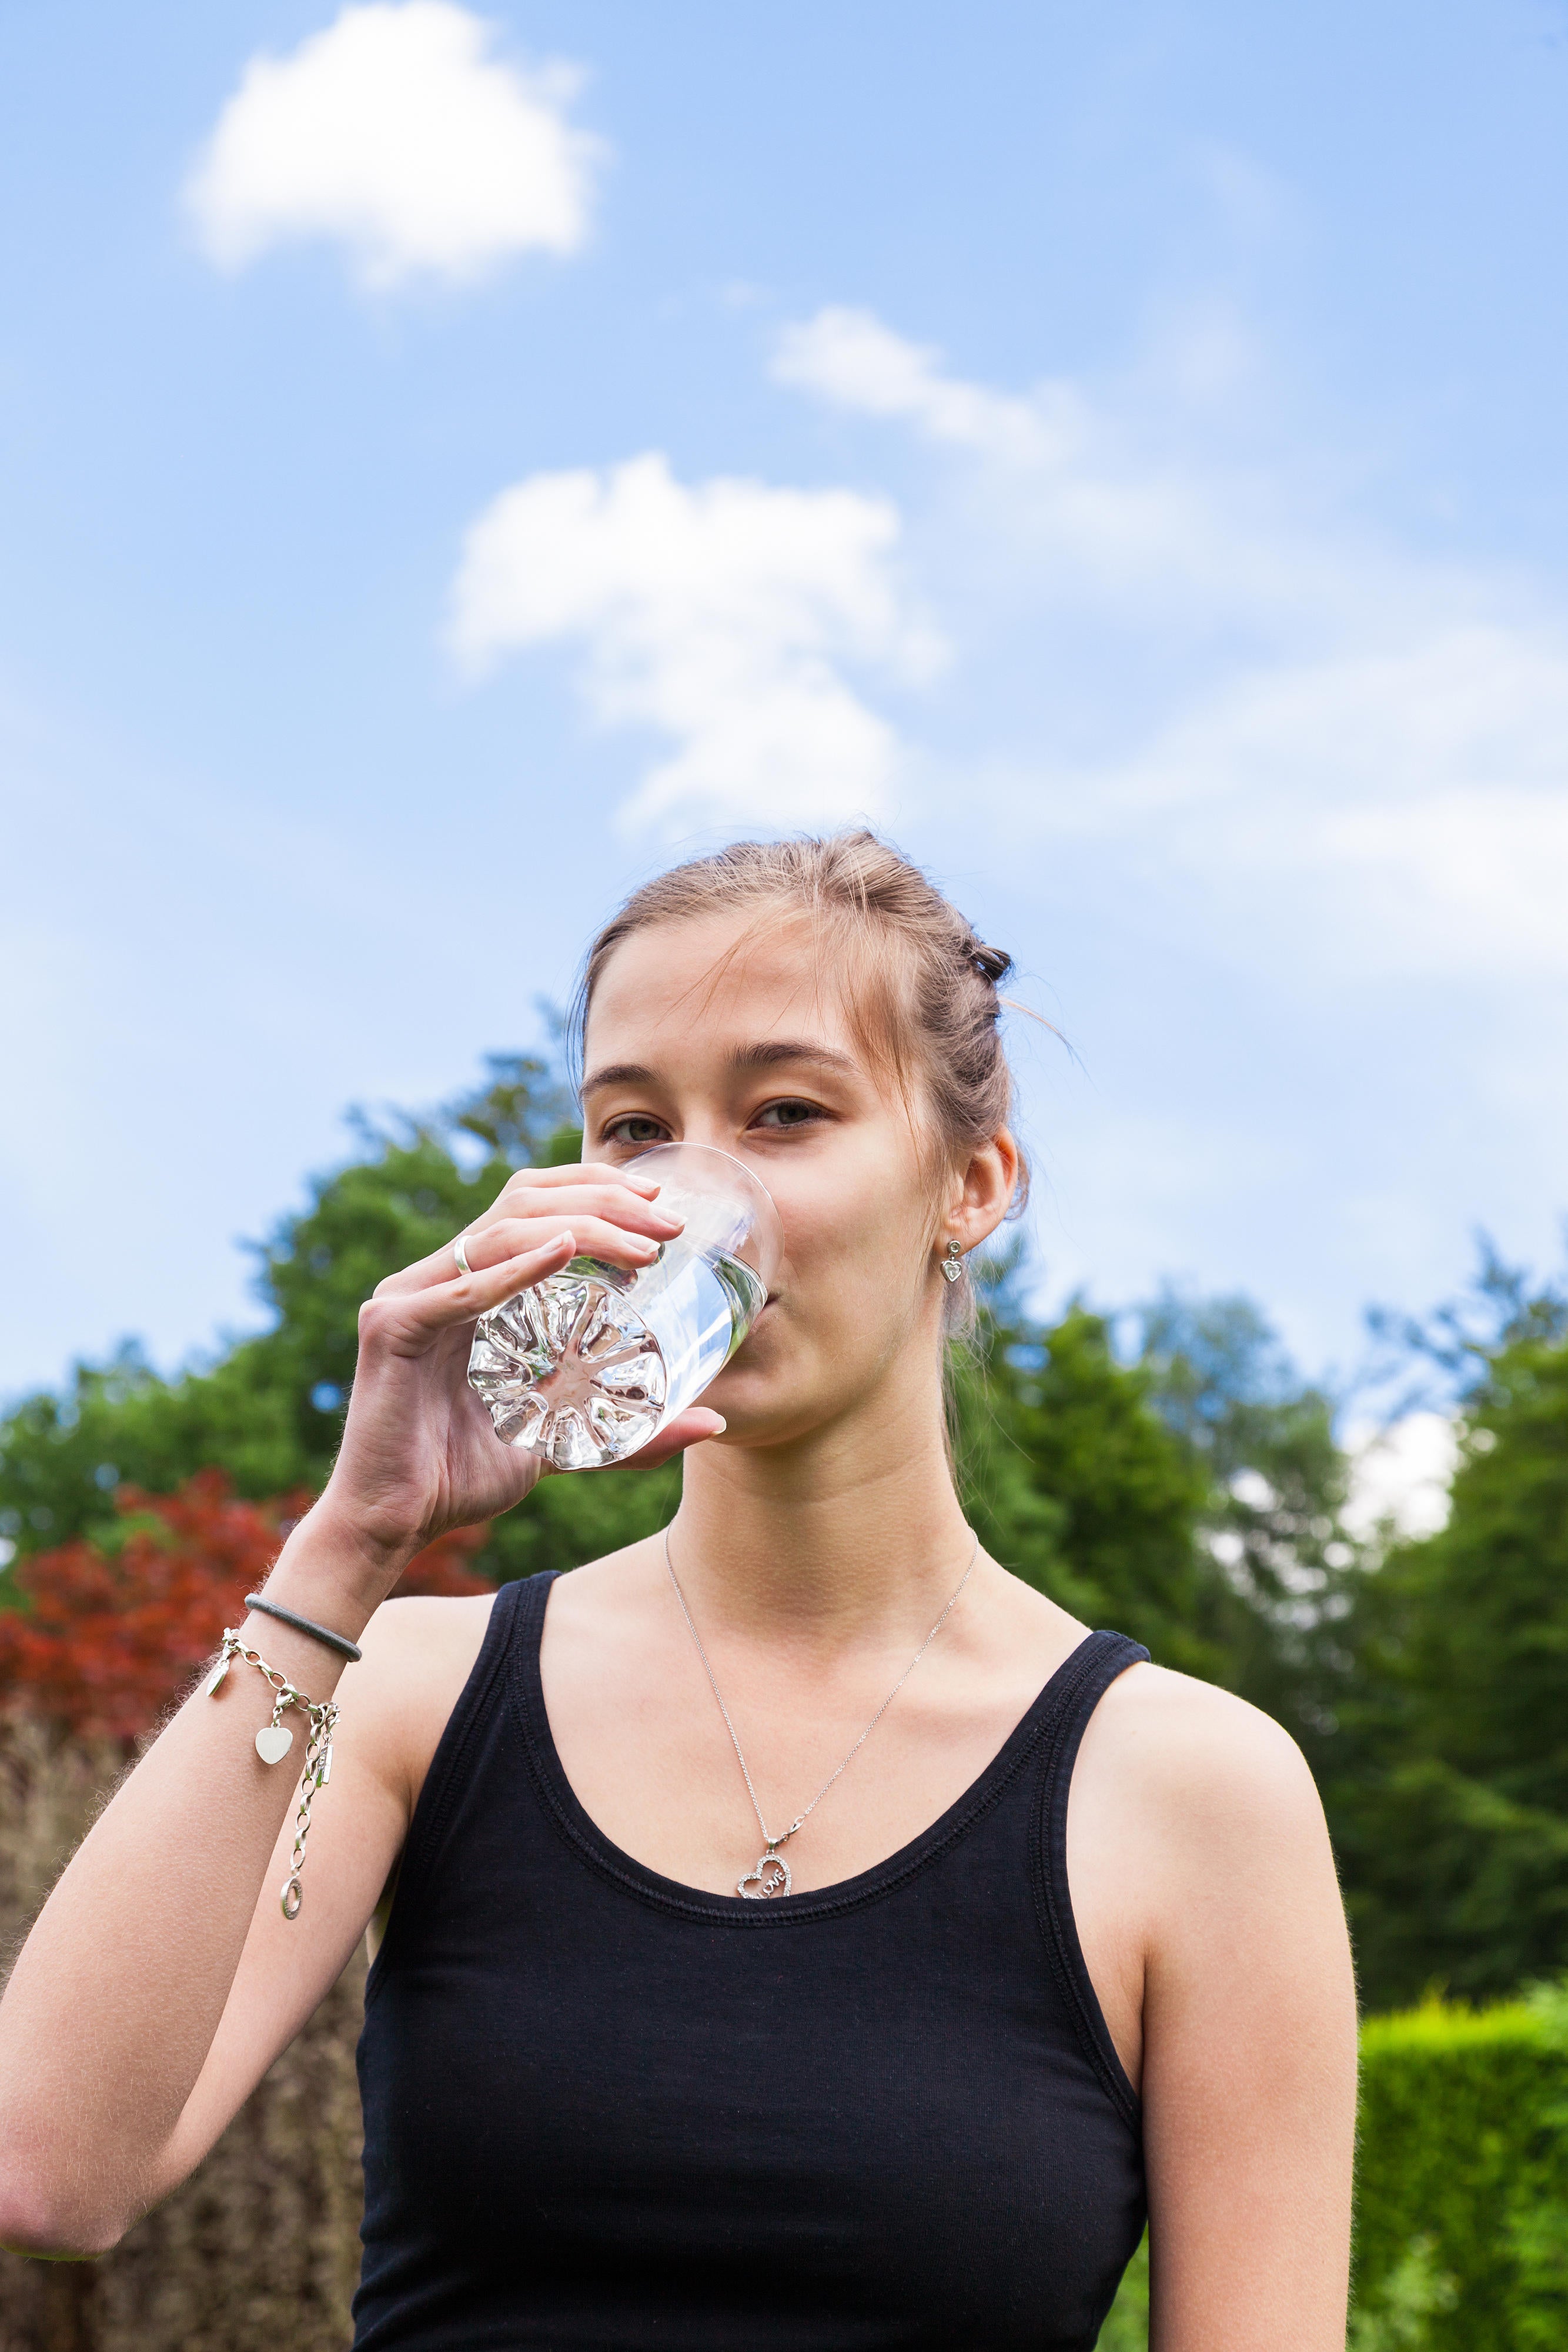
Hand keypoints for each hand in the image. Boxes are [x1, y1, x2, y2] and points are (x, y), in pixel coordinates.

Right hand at [311, 1163, 719, 1591]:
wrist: (395, 1524)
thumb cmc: (465, 1474)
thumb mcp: (564, 1441)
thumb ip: (628, 1430)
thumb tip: (713, 1423)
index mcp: (473, 1284)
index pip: (533, 1204)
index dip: (594, 1189)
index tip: (661, 1205)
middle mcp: (438, 1277)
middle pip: (523, 1204)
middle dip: (603, 1201)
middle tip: (667, 1227)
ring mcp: (409, 1295)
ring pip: (499, 1231)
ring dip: (579, 1228)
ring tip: (641, 1248)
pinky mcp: (389, 1327)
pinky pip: (459, 1289)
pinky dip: (514, 1269)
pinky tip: (564, 1253)